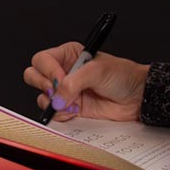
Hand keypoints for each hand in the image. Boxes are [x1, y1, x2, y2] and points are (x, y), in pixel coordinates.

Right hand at [23, 42, 148, 121]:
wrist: (136, 97)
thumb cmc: (123, 76)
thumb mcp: (98, 70)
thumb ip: (74, 82)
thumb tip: (57, 97)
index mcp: (68, 55)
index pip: (42, 60)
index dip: (47, 70)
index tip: (61, 78)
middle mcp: (63, 72)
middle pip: (33, 76)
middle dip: (45, 86)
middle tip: (59, 91)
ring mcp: (64, 91)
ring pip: (41, 96)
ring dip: (54, 102)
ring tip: (73, 102)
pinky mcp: (68, 107)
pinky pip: (52, 113)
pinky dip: (61, 114)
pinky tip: (75, 110)